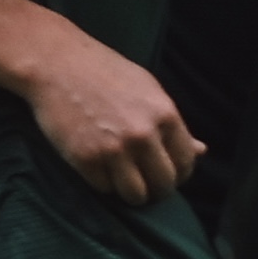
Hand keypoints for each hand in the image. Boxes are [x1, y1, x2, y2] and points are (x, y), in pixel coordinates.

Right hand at [21, 36, 201, 206]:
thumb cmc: (104, 72)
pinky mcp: (85, 159)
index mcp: (164, 115)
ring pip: (135, 195)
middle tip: (143, 180)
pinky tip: (98, 165)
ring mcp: (113, 149)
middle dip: (155, 188)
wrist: (56, 63)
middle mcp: (143, 135)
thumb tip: (201, 151)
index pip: (186, 163)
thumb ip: (173, 125)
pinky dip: (102, 182)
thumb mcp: (147, 90)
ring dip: (130, 192)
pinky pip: (104, 189)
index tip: (165, 172)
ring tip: (121, 179)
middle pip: (163, 185)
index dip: (178, 173)